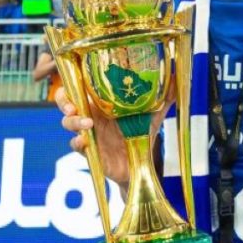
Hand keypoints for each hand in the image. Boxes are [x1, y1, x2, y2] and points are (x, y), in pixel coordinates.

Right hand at [55, 86, 171, 186]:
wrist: (141, 165)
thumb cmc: (142, 135)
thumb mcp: (153, 115)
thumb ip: (164, 97)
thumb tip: (178, 77)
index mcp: (102, 102)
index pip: (79, 86)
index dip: (73, 82)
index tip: (77, 81)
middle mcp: (92, 115)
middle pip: (65, 102)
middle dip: (64, 102)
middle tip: (72, 106)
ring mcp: (88, 133)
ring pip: (67, 123)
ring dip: (73, 122)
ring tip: (88, 125)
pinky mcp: (89, 151)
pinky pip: (75, 145)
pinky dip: (77, 143)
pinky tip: (84, 142)